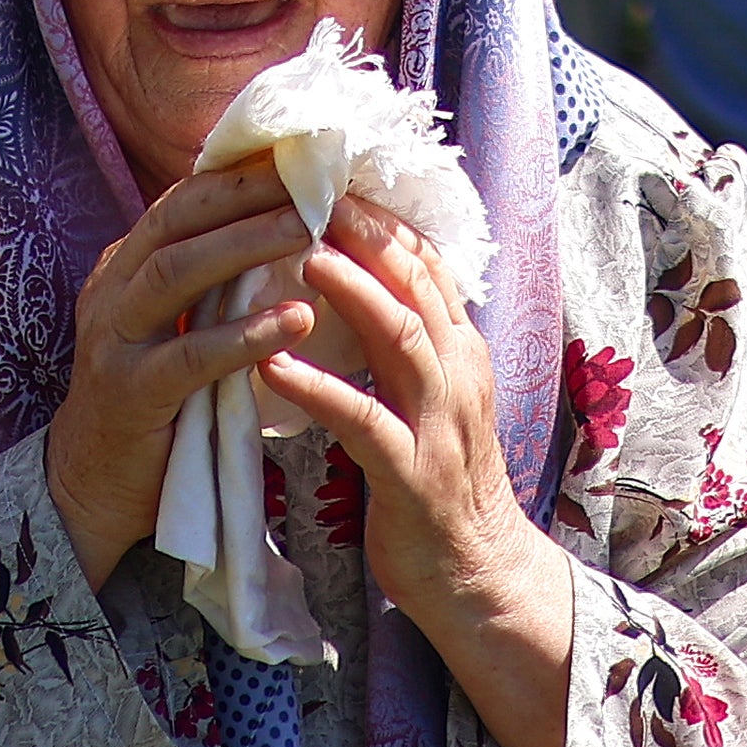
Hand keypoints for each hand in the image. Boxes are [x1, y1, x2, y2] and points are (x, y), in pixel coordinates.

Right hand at [42, 162, 319, 589]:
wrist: (93, 487)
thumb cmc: (156, 399)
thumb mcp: (177, 324)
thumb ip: (212, 279)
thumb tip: (285, 220)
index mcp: (127, 265)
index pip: (185, 198)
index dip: (242, 172)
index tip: (302, 153)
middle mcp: (113, 289)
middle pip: (178, 219)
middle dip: (247, 193)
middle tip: (312, 178)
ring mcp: (113, 340)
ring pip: (178, 272)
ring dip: (247, 245)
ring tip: (309, 228)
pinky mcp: (128, 394)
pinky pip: (189, 356)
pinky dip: (244, 334)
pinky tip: (296, 319)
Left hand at [264, 196, 576, 746]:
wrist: (473, 574)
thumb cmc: (433, 481)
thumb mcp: (426, 396)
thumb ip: (400, 340)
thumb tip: (358, 275)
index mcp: (458, 350)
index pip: (424, 261)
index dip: (380, 214)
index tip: (329, 173)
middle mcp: (459, 374)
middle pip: (417, 282)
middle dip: (366, 232)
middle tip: (310, 186)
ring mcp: (441, 423)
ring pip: (402, 337)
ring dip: (352, 292)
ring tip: (299, 255)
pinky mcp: (413, 474)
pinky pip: (364, 421)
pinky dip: (318, 389)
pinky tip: (273, 365)